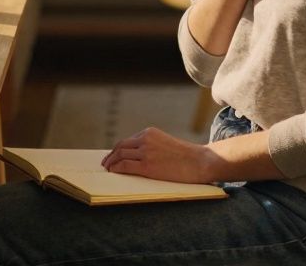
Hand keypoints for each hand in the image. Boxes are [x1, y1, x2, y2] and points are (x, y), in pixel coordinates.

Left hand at [100, 127, 215, 183]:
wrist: (200, 161)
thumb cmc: (186, 156)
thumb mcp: (165, 143)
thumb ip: (150, 146)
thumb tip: (134, 156)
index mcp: (150, 132)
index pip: (127, 141)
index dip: (117, 150)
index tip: (112, 157)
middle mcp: (145, 139)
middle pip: (120, 146)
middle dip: (110, 156)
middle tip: (105, 164)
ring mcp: (146, 152)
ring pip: (120, 155)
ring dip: (111, 163)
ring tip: (108, 170)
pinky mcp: (147, 166)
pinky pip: (125, 166)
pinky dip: (116, 169)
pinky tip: (114, 173)